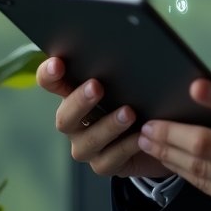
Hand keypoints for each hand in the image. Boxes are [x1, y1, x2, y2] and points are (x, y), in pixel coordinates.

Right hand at [36, 57, 172, 180]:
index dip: (49, 75)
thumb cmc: (142, 99)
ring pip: (88, 140)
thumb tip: (130, 46)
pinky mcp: (104, 165)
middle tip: (96, 86)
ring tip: (129, 112)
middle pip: (65, 116)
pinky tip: (141, 136)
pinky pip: (110, 159)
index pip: (52, 83)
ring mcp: (87, 146)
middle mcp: (75, 123)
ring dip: (108, 126)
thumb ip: (122, 68)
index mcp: (75, 95)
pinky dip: (126, 146)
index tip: (57, 63)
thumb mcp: (132, 80)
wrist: (160, 135)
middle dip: (79, 101)